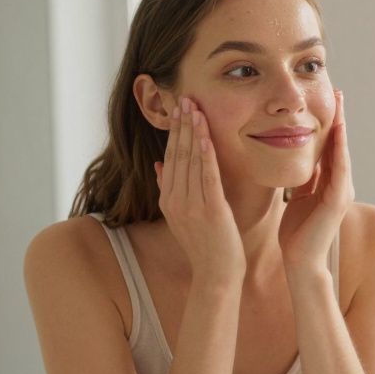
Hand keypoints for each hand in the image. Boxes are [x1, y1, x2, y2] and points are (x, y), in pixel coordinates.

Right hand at [154, 97, 245, 282]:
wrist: (216, 275)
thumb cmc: (206, 246)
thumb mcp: (182, 217)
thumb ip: (170, 190)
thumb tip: (158, 165)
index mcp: (168, 199)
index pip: (169, 158)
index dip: (173, 132)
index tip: (178, 110)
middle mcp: (175, 199)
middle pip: (176, 154)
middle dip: (180, 125)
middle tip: (184, 98)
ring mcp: (191, 204)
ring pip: (189, 160)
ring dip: (192, 132)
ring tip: (193, 107)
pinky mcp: (209, 209)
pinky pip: (206, 174)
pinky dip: (205, 152)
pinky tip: (205, 134)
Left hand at [279, 89, 352, 279]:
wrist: (300, 260)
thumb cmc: (296, 233)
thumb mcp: (297, 198)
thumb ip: (302, 182)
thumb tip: (298, 164)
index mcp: (328, 183)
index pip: (329, 147)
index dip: (329, 124)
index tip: (326, 101)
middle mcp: (340, 184)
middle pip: (339, 144)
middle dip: (339, 117)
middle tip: (338, 92)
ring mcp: (342, 191)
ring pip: (342, 151)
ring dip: (341, 126)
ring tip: (340, 103)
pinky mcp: (338, 199)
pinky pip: (339, 167)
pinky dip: (339, 147)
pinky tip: (337, 129)